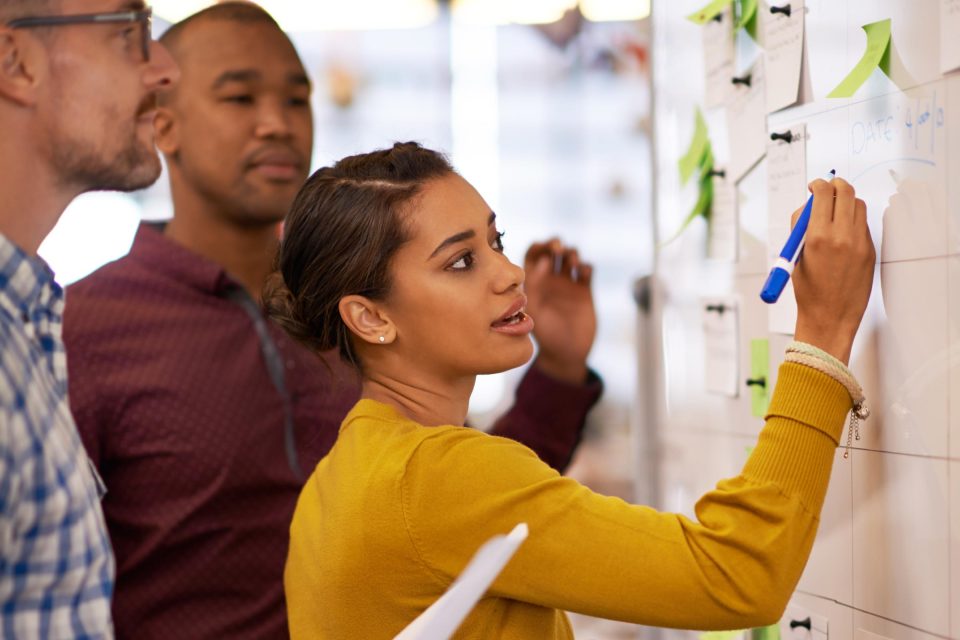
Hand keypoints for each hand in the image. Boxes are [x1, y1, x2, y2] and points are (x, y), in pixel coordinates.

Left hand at [523, 239, 596, 383]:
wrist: (565, 352)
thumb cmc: (544, 333)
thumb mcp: (535, 308)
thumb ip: (535, 284)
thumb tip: (543, 261)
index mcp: (533, 281)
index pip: (533, 254)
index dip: (538, 247)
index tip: (542, 248)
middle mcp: (550, 279)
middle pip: (553, 251)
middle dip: (555, 244)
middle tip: (557, 249)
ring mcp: (568, 284)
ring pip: (571, 257)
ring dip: (571, 253)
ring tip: (571, 262)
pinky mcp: (584, 291)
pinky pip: (586, 271)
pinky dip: (586, 266)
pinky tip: (582, 273)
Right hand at [792, 177, 875, 363]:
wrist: (830, 316)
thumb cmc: (808, 289)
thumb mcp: (795, 255)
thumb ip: (801, 227)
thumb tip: (809, 204)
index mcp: (817, 237)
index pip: (823, 194)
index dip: (818, 185)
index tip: (814, 186)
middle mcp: (841, 236)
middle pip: (846, 192)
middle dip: (836, 185)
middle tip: (829, 187)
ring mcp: (859, 243)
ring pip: (858, 205)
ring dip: (847, 201)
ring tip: (836, 210)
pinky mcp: (870, 250)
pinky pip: (863, 224)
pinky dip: (853, 219)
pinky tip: (843, 230)